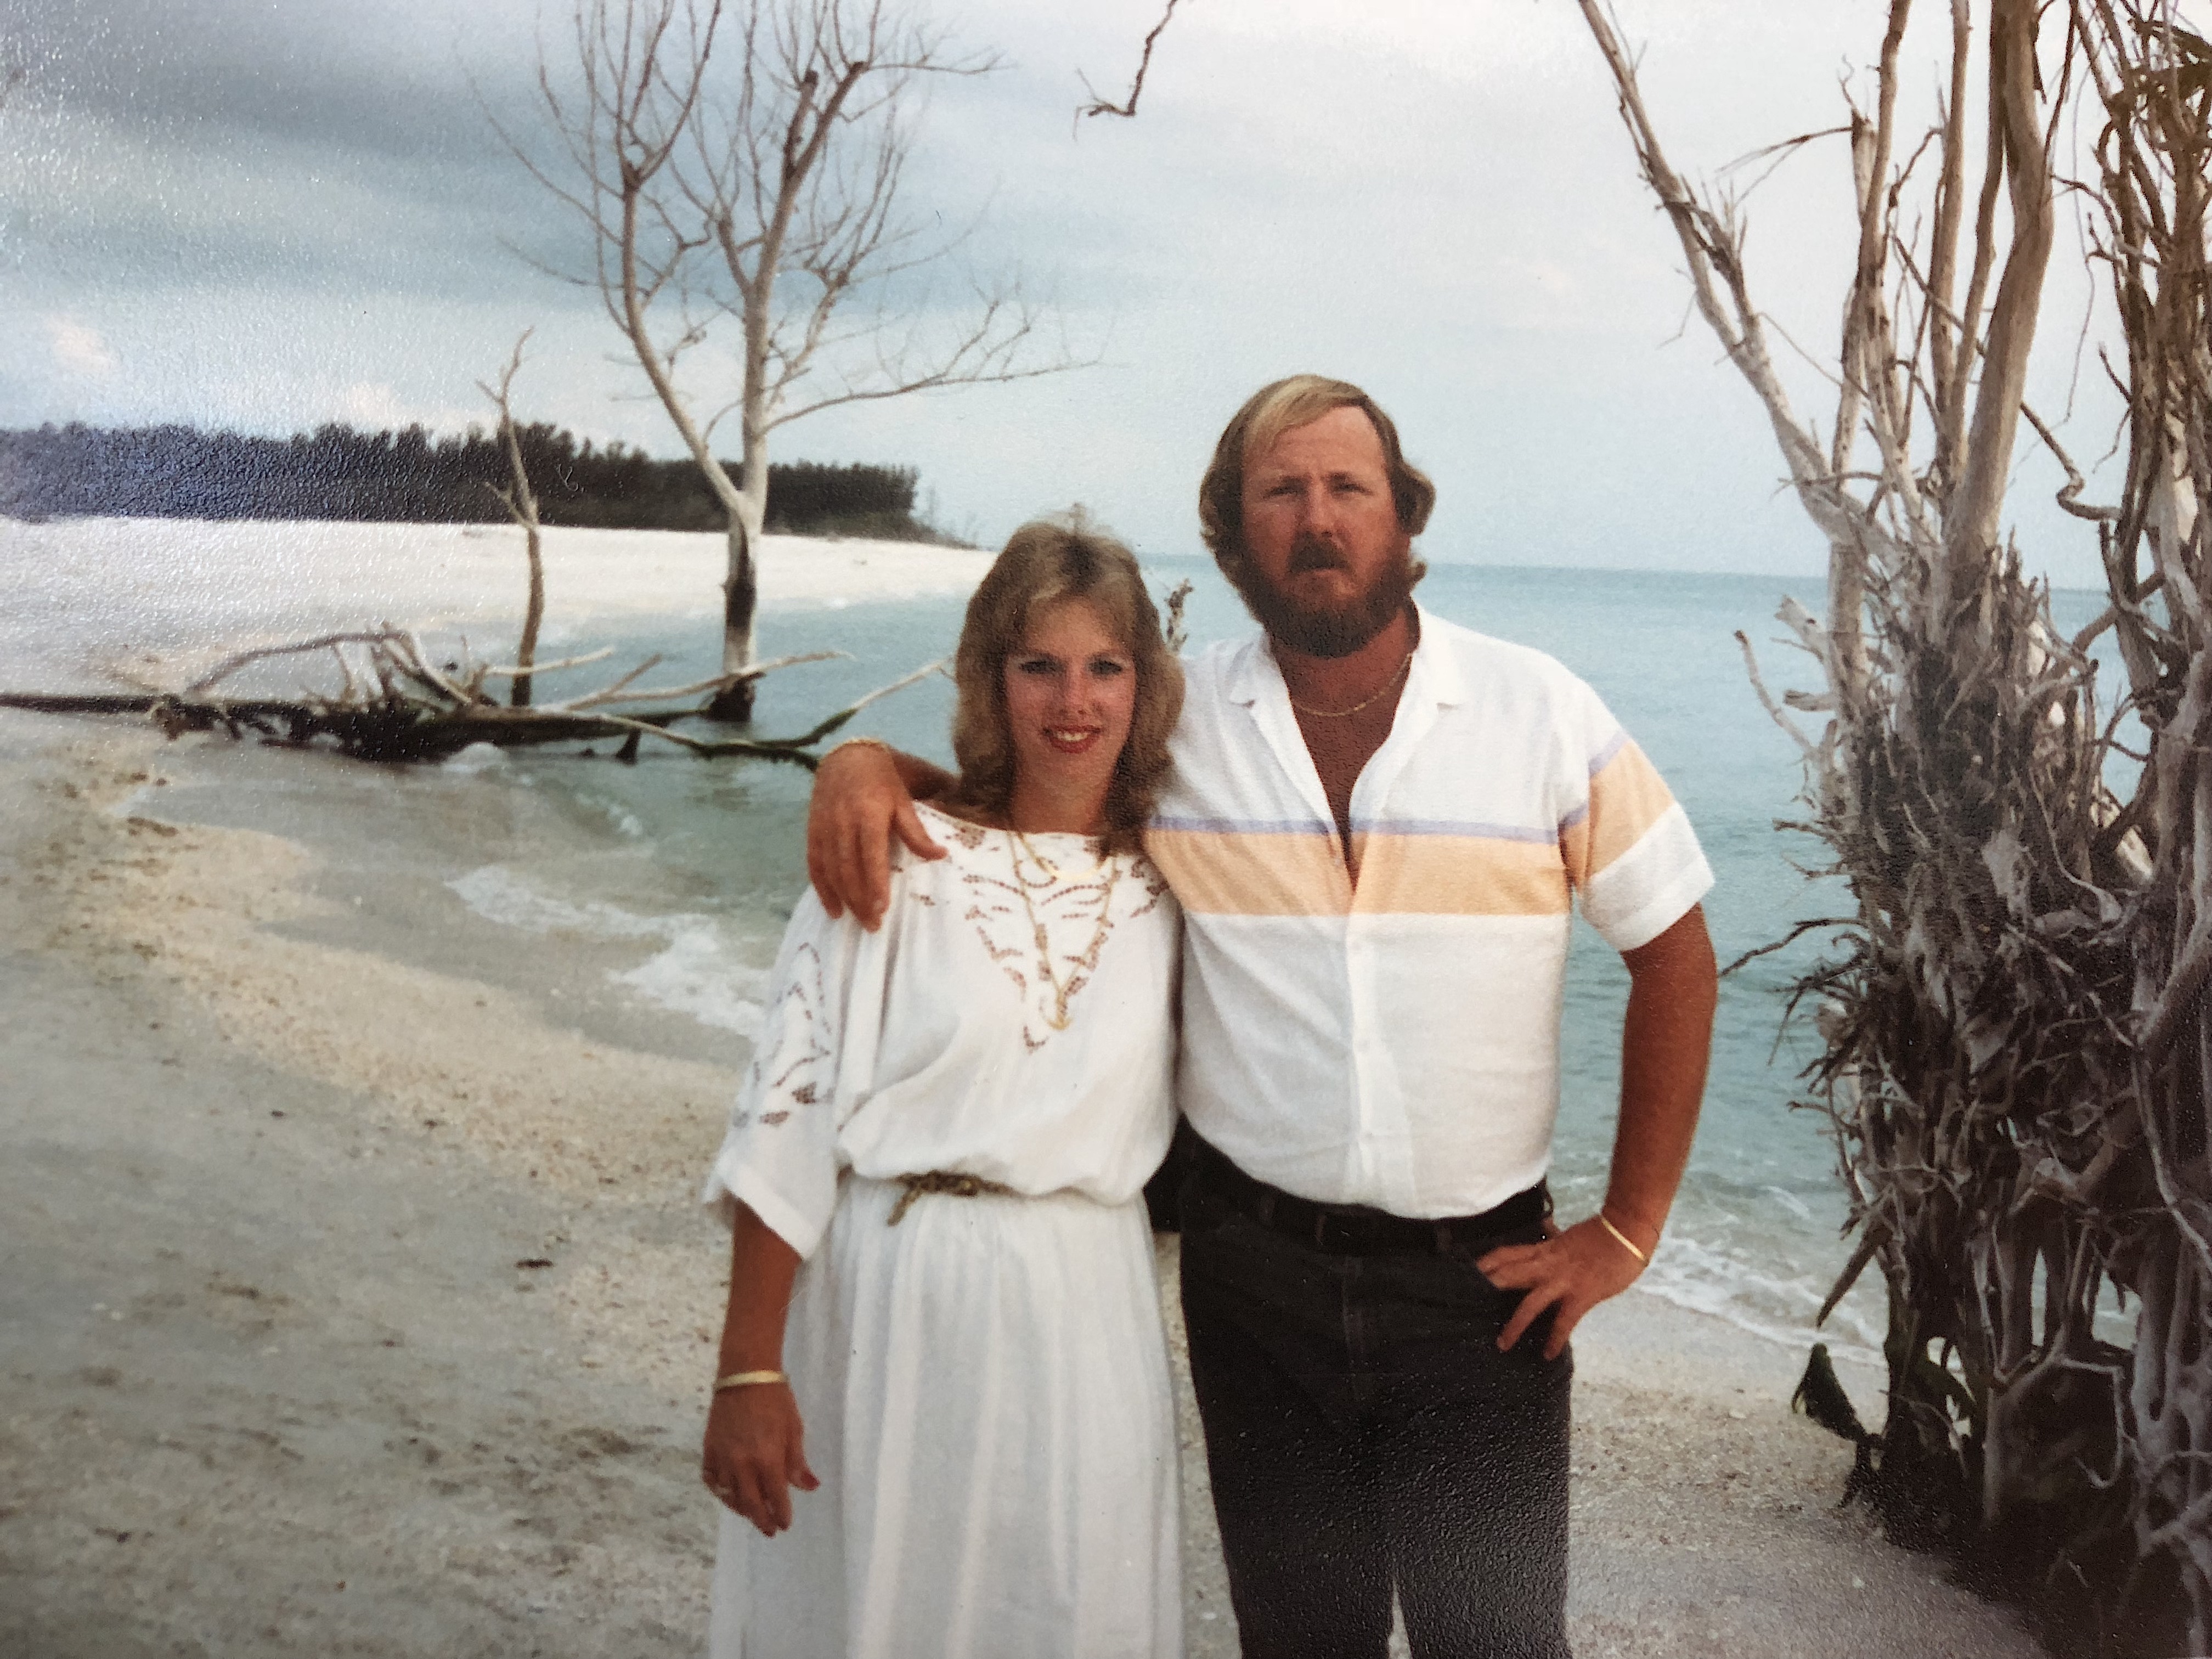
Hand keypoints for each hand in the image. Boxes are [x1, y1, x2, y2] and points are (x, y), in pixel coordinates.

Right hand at [702, 1382, 818, 1536]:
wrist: (745, 1375)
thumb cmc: (776, 1400)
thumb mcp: (794, 1429)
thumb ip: (797, 1463)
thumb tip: (809, 1488)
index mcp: (767, 1459)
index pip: (775, 1497)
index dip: (781, 1513)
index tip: (785, 1524)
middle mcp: (742, 1464)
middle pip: (751, 1503)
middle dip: (762, 1520)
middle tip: (769, 1531)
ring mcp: (722, 1458)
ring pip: (729, 1495)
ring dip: (742, 1509)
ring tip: (752, 1514)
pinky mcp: (709, 1450)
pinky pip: (712, 1480)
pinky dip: (720, 1492)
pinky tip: (728, 1495)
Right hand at [806, 744, 943, 929]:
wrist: (848, 758)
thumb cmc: (884, 782)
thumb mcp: (904, 802)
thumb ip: (917, 832)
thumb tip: (941, 856)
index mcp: (869, 813)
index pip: (871, 854)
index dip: (875, 883)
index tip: (882, 908)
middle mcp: (843, 822)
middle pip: (849, 869)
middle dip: (860, 900)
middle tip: (874, 926)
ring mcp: (825, 827)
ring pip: (831, 870)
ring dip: (844, 899)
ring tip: (859, 921)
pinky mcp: (813, 831)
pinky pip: (814, 864)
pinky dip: (822, 889)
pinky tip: (833, 908)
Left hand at [1475, 1214, 1650, 1359]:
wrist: (1626, 1233)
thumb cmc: (1602, 1234)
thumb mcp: (1571, 1235)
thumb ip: (1555, 1236)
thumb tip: (1546, 1227)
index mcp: (1545, 1250)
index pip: (1508, 1253)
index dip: (1486, 1262)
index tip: (1465, 1270)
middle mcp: (1548, 1265)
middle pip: (1509, 1274)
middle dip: (1487, 1288)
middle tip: (1464, 1303)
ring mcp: (1563, 1281)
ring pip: (1530, 1303)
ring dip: (1514, 1324)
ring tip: (1501, 1344)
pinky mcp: (1581, 1296)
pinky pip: (1564, 1322)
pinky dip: (1555, 1339)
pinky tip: (1547, 1355)